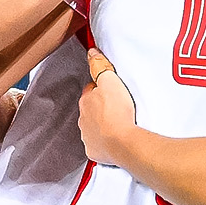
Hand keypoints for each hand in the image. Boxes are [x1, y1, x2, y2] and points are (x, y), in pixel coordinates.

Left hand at [77, 48, 136, 163]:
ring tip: (118, 124)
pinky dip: (104, 143)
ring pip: (92, 128)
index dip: (100, 90)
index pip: (90, 91)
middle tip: (117, 108)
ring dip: (102, 125)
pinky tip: (114, 140)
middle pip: (90, 110)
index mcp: (85, 102)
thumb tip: (91, 53)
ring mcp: (87, 137)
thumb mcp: (110, 81)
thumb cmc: (117, 112)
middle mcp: (82, 120)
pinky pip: (97, 145)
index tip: (110, 91)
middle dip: (100, 109)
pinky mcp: (94, 152)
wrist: (122, 142)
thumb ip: (99, 66)